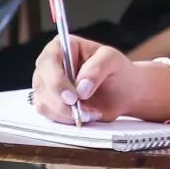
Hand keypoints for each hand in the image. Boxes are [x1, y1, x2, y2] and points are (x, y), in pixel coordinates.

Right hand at [31, 36, 169, 125]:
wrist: (128, 92)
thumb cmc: (122, 71)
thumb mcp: (115, 62)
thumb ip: (98, 69)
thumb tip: (82, 87)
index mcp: (61, 47)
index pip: (48, 61)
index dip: (56, 79)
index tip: (72, 94)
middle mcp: (50, 66)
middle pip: (41, 85)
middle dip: (61, 102)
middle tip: (80, 112)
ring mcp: (48, 87)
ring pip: (43, 103)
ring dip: (65, 114)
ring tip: (90, 114)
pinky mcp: (53, 106)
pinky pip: (50, 116)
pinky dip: (65, 121)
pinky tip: (85, 119)